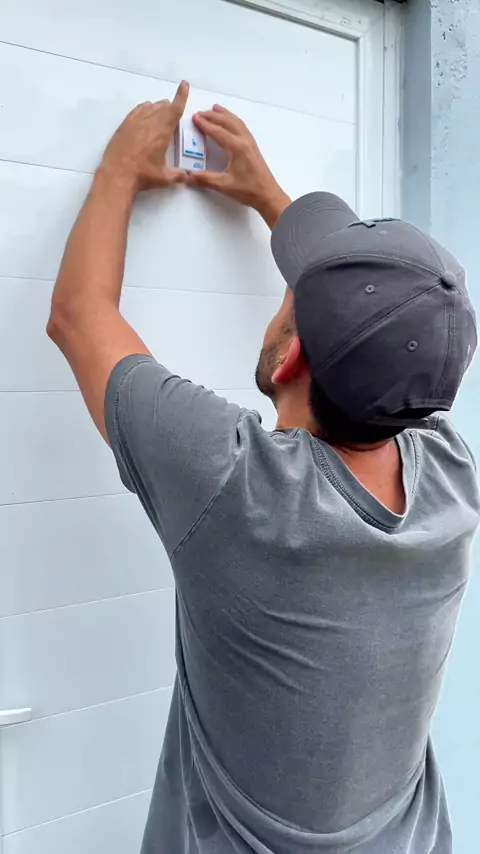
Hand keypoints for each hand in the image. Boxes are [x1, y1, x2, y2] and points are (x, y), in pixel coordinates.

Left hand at [100, 81, 189, 192]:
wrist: (118, 175)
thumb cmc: (143, 175)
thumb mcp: (164, 178)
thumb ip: (178, 175)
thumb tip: (188, 177)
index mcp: (163, 131)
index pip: (175, 109)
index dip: (181, 96)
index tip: (184, 84)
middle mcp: (150, 122)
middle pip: (163, 107)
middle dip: (170, 107)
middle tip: (173, 111)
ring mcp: (136, 122)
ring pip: (150, 107)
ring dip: (158, 107)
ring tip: (161, 110)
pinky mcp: (125, 125)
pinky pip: (137, 110)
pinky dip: (144, 108)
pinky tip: (145, 109)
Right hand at [188, 105, 290, 227]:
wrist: (268, 195)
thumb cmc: (249, 190)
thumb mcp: (224, 185)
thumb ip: (205, 179)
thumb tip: (188, 176)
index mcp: (237, 147)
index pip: (217, 132)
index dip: (205, 124)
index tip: (195, 118)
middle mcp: (244, 141)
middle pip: (227, 122)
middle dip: (213, 116)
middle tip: (200, 112)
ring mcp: (251, 143)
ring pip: (236, 122)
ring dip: (225, 115)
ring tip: (215, 109)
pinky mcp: (253, 148)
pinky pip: (242, 127)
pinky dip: (234, 120)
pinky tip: (231, 122)